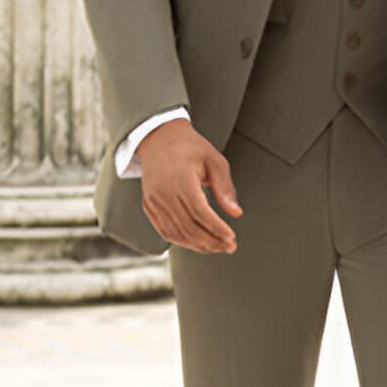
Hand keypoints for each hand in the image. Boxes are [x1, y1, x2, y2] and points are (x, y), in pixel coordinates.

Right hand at [137, 119, 242, 253]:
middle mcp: (164, 193)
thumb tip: (236, 213)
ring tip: (217, 247)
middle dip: (211, 242)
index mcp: (181, 180)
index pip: (200, 213)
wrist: (160, 138)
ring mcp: (153, 201)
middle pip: (188, 227)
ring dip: (198, 245)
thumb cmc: (191, 148)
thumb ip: (225, 187)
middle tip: (230, 247)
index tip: (232, 237)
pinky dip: (182, 240)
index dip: (217, 228)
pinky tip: (198, 242)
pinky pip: (164, 230)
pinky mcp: (149, 206)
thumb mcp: (214, 159)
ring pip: (176, 233)